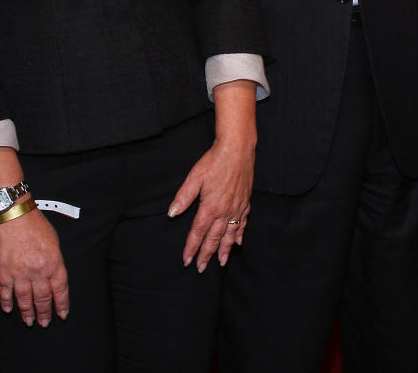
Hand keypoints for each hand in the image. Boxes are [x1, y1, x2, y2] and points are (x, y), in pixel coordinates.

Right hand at [0, 207, 68, 326]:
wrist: (15, 216)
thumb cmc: (36, 225)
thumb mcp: (54, 241)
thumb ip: (54, 261)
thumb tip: (53, 276)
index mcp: (53, 262)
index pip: (60, 289)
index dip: (61, 304)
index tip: (62, 314)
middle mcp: (38, 271)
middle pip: (42, 298)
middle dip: (44, 312)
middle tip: (44, 323)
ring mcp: (20, 272)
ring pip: (24, 299)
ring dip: (27, 312)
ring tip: (29, 321)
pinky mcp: (4, 271)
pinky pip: (5, 292)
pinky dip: (6, 302)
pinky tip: (8, 309)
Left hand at [169, 135, 254, 271]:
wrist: (237, 148)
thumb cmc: (214, 160)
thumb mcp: (195, 177)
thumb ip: (183, 197)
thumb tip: (171, 213)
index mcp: (210, 206)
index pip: (198, 232)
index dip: (191, 247)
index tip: (186, 260)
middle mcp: (225, 211)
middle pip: (214, 238)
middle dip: (206, 254)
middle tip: (201, 268)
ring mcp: (237, 207)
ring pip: (230, 234)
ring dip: (224, 250)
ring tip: (221, 263)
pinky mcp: (245, 201)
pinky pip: (243, 222)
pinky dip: (240, 234)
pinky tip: (238, 242)